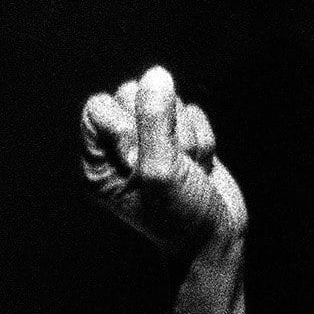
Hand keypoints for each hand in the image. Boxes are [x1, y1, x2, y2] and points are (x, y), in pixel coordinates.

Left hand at [80, 63, 246, 260]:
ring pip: (168, 99)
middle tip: (172, 167)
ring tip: (188, 171)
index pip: (97, 107)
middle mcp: (118, 148)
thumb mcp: (162, 171)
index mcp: (98, 161)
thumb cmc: (181, 216)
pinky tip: (199, 168)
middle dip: (163, 127)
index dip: (125, 122)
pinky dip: (203, 138)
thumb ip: (155, 121)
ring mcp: (150, 140)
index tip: (142, 155)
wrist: (216, 239)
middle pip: (133, 94)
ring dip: (187, 136)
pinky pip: (192, 110)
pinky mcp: (179, 137)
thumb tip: (155, 74)